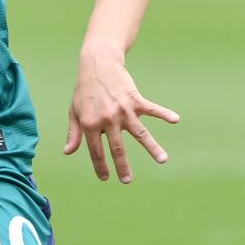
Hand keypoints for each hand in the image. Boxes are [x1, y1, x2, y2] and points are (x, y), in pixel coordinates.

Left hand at [64, 44, 178, 182]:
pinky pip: (151, 109)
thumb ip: (74, 133)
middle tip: (127, 180)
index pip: (95, 151)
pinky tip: (175, 119)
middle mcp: (107, 119)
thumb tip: (68, 152)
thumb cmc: (85, 89)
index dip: (100, 166)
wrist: (97, 63)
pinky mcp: (134, 99)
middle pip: (118, 148)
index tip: (105, 178)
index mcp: (90, 123)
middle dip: (122, 166)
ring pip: (140, 133)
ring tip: (163, 160)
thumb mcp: (74, 111)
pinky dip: (164, 113)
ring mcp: (123, 110)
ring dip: (152, 147)